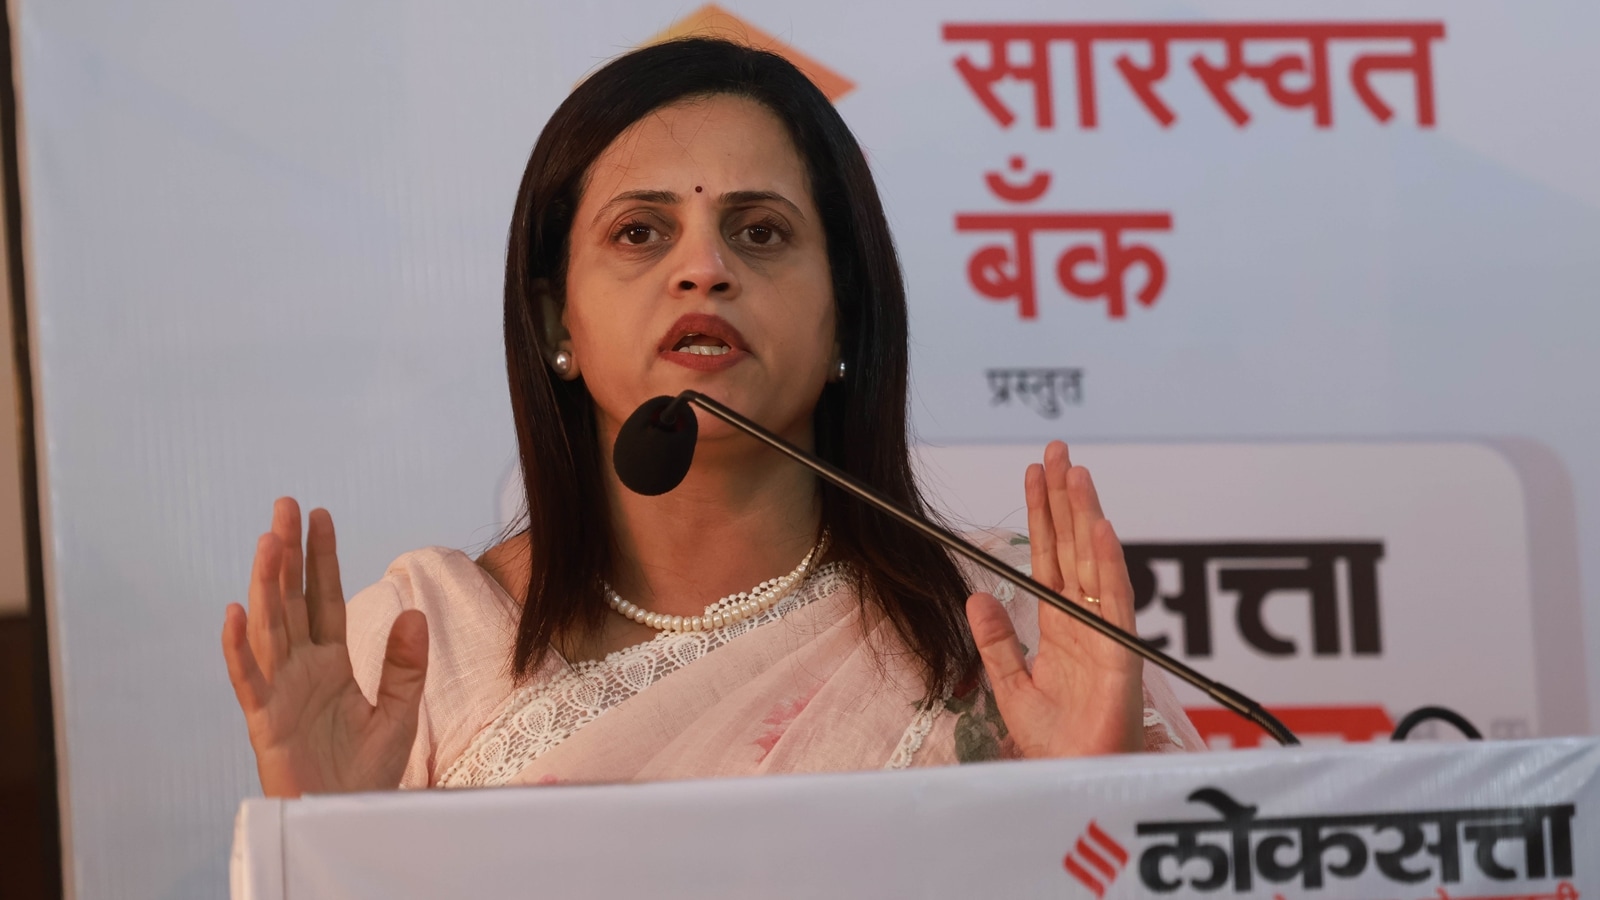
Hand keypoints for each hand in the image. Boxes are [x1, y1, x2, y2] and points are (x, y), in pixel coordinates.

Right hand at [221, 498, 428, 796]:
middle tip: (284, 506)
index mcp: (330, 662)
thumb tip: (412, 613)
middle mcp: (300, 669)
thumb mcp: (398, 711)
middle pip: (290, 602)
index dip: (320, 559)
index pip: (324, 599)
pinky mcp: (265, 722)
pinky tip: (233, 613)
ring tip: (268, 542)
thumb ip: (404, 664)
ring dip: (265, 586)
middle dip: (286, 555)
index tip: (318, 515)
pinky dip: (238, 649)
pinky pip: (248, 681)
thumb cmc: (366, 770)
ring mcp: (279, 692)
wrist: (348, 816)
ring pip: (269, 629)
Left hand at [965, 441, 1142, 756]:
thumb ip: (996, 640)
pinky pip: (1116, 601)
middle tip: (1057, 452)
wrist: (1074, 779)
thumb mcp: (1010, 686)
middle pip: (1073, 547)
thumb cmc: (1055, 742)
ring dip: (1086, 516)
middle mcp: (1086, 620)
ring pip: (1095, 562)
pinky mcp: (1121, 652)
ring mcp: (1107, 631)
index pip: (1050, 557)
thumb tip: (976, 595)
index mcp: (1061, 625)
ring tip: (1076, 473)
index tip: (1036, 473)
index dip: (1043, 515)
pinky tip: (1099, 528)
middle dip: (1065, 498)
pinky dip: (1108, 563)